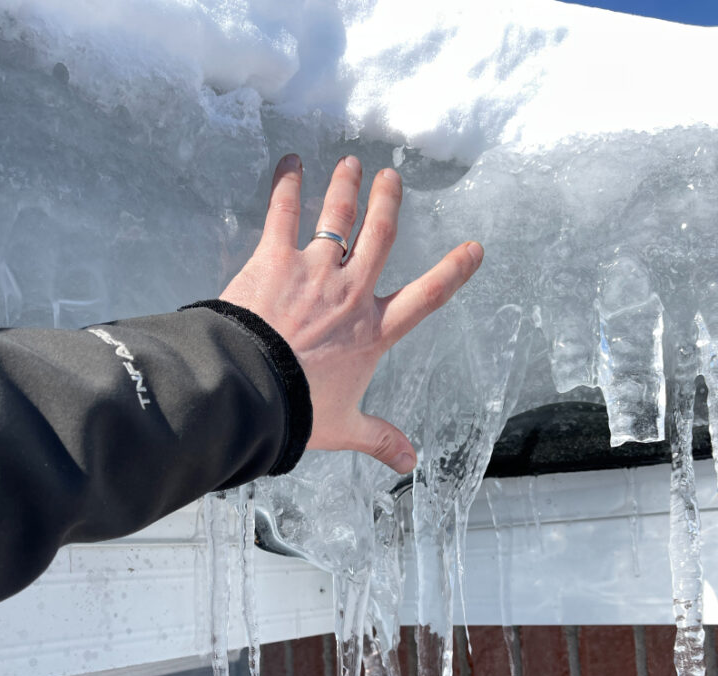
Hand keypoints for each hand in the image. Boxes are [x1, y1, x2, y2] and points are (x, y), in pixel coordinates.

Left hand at [220, 153, 482, 474]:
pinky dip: (286, 186)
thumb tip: (412, 462)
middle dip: (388, 204)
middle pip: (379, 238)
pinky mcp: (274, 260)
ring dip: (345, 189)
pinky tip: (289, 162)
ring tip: (351, 164)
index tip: (472, 249)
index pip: (425, 298)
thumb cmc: (300, 410)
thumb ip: (381, 438)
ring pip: (337, 220)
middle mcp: (351, 294)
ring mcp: (314, 272)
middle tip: (392, 178)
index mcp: (373, 332)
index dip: (452, 272)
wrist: (253, 390)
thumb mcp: (346, 427)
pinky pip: (283, 214)